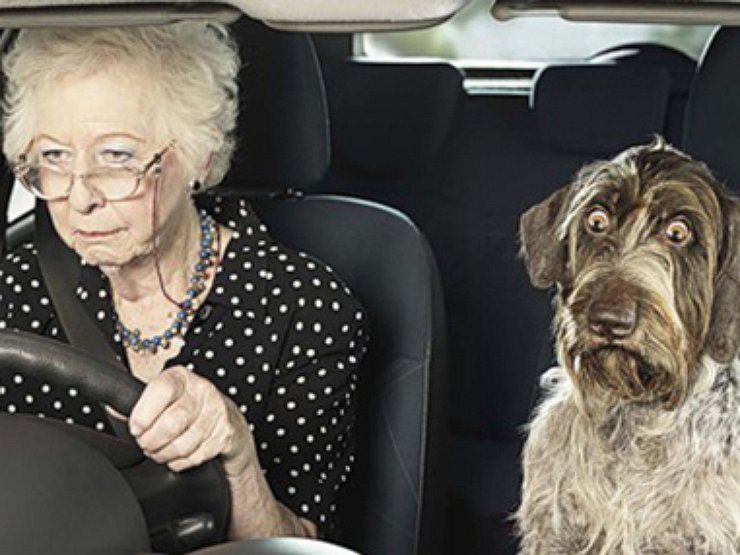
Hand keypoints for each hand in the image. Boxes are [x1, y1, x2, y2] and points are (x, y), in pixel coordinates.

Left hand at [128, 365, 254, 474]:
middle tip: (146, 444)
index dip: (144, 414)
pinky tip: (178, 455)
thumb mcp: (161, 399)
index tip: (136, 428)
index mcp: (180, 377)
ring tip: (160, 451)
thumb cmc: (185, 409)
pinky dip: (181, 462)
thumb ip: (137, 403)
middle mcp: (202, 390)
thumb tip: (112, 408)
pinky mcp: (226, 433)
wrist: (227, 421)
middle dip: (152, 441)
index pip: (161, 389)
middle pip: (172, 423)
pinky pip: (196, 456)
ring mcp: (217, 412)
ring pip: (183, 444)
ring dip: (165, 455)